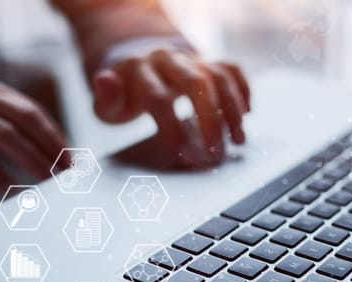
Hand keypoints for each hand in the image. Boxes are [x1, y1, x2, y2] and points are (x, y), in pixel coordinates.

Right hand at [0, 72, 69, 190]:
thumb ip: (7, 128)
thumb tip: (53, 156)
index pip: (30, 110)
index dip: (54, 136)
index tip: (72, 160)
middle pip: (21, 117)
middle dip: (49, 146)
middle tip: (66, 172)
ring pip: (0, 132)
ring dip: (30, 158)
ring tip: (48, 180)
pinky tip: (7, 188)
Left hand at [92, 49, 249, 166]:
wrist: (142, 68)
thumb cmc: (127, 95)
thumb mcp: (109, 103)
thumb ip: (107, 99)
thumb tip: (105, 81)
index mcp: (139, 69)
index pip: (158, 96)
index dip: (171, 125)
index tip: (182, 152)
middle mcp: (169, 60)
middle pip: (196, 82)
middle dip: (209, 118)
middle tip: (216, 151)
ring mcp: (192, 59)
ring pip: (219, 76)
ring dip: (232, 109)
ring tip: (238, 140)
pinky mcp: (209, 61)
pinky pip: (232, 69)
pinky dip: (243, 89)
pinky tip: (246, 113)